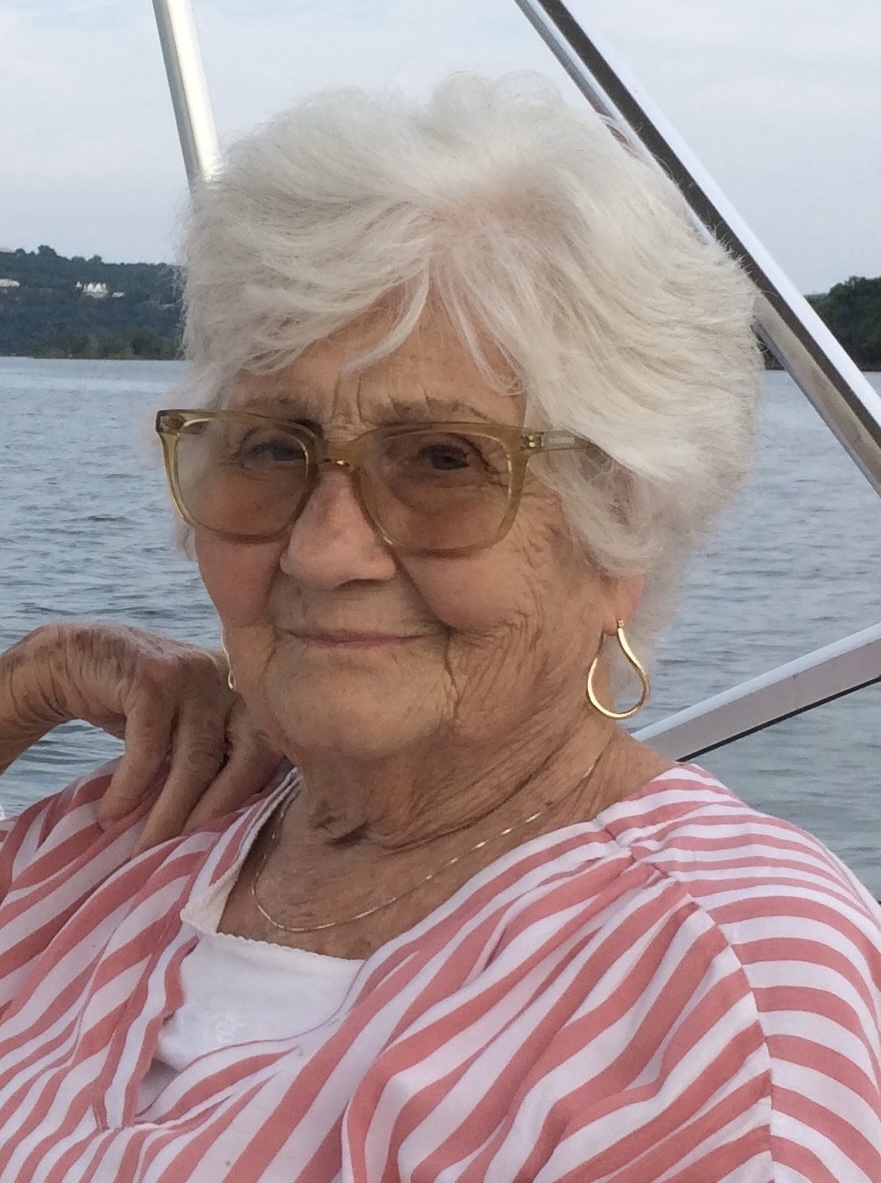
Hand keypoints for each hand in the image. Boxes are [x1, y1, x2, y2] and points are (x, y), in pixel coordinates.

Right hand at [0, 623, 283, 851]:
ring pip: (196, 760)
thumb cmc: (138, 710)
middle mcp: (230, 680)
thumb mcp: (184, 733)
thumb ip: (214, 761)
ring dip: (167, 813)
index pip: (269, 753)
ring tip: (141, 849)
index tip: (225, 848)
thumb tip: (232, 835)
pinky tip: (110, 814)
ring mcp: (194, 673)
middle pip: (243, 758)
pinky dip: (129, 787)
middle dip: (215, 814)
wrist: (75, 658)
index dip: (251, 801)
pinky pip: (149, 747)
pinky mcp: (152, 677)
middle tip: (184, 861)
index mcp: (247, 695)